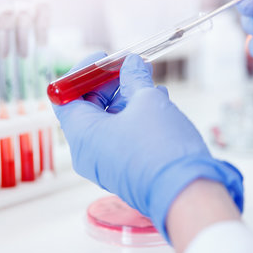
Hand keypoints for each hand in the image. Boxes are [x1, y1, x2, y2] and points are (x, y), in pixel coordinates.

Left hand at [52, 53, 243, 240]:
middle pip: (87, 107)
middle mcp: (87, 152)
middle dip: (109, 83)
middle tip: (131, 66)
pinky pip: (120, 136)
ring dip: (126, 98)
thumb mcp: (147, 101)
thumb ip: (134, 78)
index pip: (64, 97)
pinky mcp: (124, 169)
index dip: (80, 73)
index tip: (101, 59)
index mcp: (82, 134)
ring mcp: (105, 163)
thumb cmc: (162, 148)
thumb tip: (131, 65)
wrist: (187, 194)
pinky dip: (133, 117)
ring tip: (150, 82)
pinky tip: (157, 102)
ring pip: (107, 121)